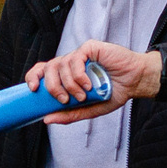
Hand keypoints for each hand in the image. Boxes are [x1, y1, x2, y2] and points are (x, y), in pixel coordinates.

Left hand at [30, 39, 166, 125]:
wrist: (135, 82)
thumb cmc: (113, 93)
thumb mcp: (89, 110)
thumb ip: (69, 115)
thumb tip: (46, 119)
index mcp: (66, 75)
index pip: (42, 71)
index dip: (33, 77)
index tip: (32, 90)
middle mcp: (70, 63)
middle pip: (48, 68)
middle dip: (52, 87)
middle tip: (64, 100)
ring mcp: (80, 54)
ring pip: (61, 65)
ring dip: (69, 85)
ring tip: (83, 95)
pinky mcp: (90, 48)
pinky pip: (75, 59)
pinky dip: (78, 75)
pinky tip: (88, 85)